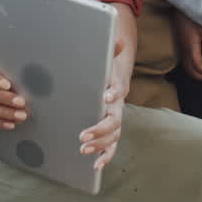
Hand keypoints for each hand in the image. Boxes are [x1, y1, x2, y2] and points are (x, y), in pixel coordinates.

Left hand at [79, 38, 128, 170]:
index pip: (118, 90)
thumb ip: (109, 50)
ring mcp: (114, 121)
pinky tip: (96, 166)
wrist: (113, 81)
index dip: (114, 93)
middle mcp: (117, 107)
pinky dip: (105, 156)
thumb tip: (116, 34)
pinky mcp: (110, 132)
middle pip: (114, 121)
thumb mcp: (106, 60)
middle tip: (82, 135)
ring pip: (113, 136)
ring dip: (100, 145)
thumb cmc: (105, 71)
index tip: (106, 96)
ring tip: (84, 150)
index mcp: (115, 89)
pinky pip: (111, 146)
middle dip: (99, 129)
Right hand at [173, 11, 201, 81]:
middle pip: (191, 69)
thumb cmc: (193, 17)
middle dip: (201, 76)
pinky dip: (194, 68)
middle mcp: (186, 49)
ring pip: (187, 67)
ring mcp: (183, 48)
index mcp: (191, 45)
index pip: (196, 64)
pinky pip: (187, 62)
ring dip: (197, 74)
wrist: (181, 11)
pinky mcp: (184, 47)